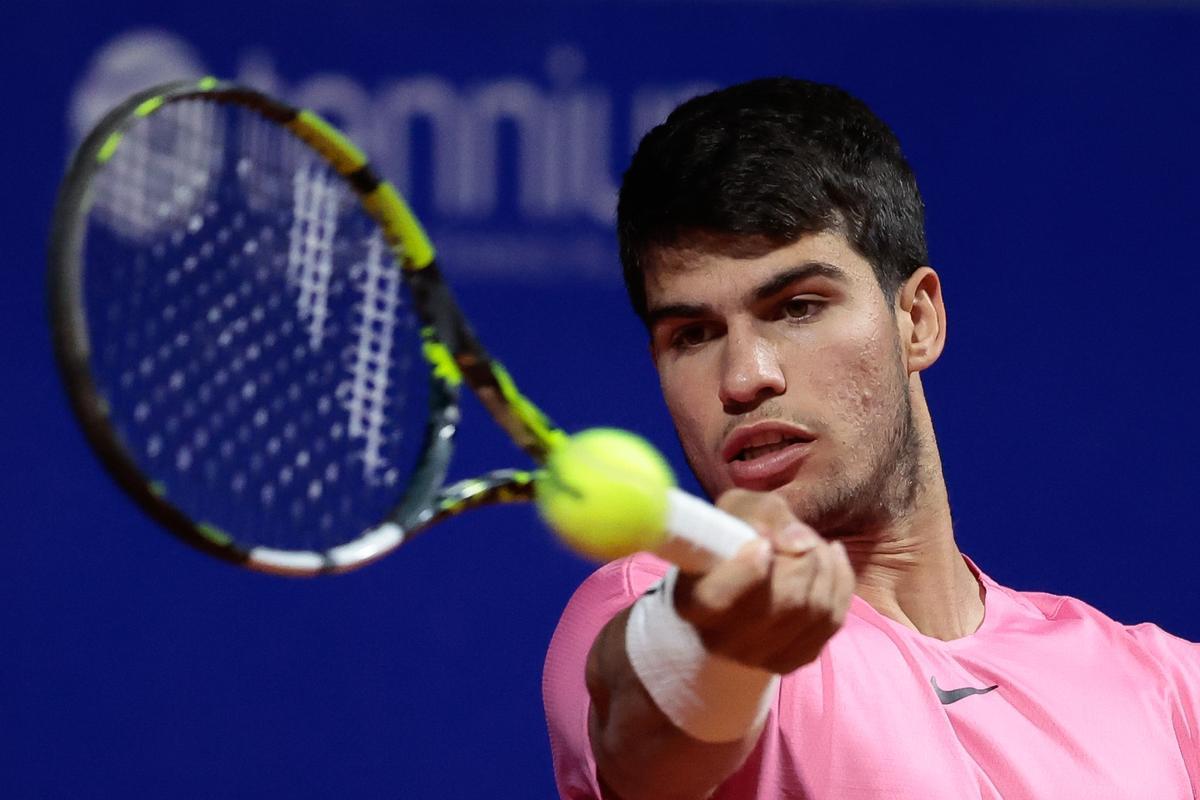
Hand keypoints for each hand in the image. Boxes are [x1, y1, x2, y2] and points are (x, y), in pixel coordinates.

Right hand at [673, 489, 854, 673]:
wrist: (743, 575)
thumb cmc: (732, 538)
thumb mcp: (739, 510)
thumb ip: (765, 516)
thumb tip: (799, 543)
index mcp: (693, 602)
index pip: (718, 599)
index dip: (748, 571)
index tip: (764, 543)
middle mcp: (720, 640)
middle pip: (786, 601)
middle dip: (805, 557)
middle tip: (802, 535)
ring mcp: (759, 657)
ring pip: (816, 611)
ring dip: (825, 566)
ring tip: (813, 544)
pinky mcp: (793, 661)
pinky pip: (834, 621)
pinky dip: (840, 581)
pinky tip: (830, 558)